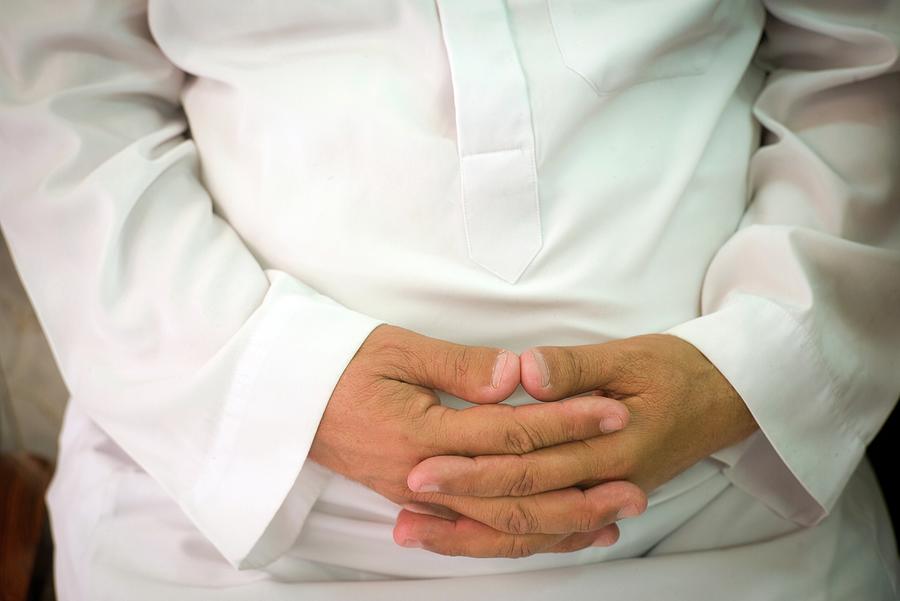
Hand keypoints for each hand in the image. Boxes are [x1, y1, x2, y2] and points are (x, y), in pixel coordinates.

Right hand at [310, 325, 645, 554]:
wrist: (284, 401)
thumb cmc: (340, 365)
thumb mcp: (395, 349)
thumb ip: (458, 367)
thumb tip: (516, 376)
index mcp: (420, 432)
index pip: (510, 432)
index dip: (565, 422)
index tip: (611, 411)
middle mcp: (423, 476)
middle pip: (515, 492)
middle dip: (579, 488)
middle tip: (634, 483)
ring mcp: (419, 497)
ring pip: (500, 524)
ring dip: (559, 523)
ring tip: (611, 519)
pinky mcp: (417, 503)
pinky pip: (476, 532)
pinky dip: (521, 536)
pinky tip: (556, 533)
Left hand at [401, 334, 757, 553]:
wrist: (727, 397)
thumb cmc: (676, 370)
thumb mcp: (629, 355)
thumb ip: (575, 366)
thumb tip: (526, 373)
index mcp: (609, 445)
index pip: (528, 465)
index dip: (472, 469)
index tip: (421, 468)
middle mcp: (606, 483)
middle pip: (523, 504)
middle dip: (460, 505)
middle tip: (406, 502)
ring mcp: (605, 498)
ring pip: (533, 531)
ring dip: (476, 535)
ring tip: (421, 534)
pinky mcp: (603, 500)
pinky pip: (553, 532)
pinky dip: (512, 539)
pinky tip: (473, 540)